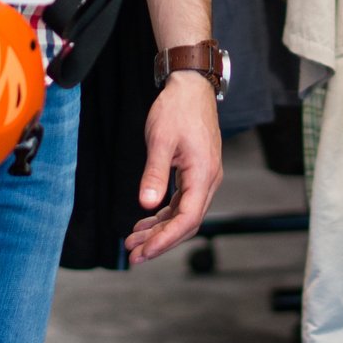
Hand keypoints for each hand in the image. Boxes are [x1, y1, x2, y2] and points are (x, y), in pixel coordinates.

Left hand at [125, 72, 221, 264]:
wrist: (191, 87)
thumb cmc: (177, 109)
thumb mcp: (161, 140)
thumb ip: (154, 173)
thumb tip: (147, 204)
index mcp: (203, 174)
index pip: (188, 218)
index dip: (166, 239)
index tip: (144, 252)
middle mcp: (208, 179)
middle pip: (187, 223)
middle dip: (160, 241)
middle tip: (133, 255)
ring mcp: (204, 177)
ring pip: (184, 215)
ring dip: (160, 230)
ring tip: (133, 242)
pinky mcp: (196, 173)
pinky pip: (182, 203)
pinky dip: (163, 216)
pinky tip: (145, 223)